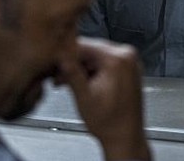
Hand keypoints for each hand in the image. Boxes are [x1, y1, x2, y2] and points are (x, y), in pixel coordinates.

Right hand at [58, 37, 150, 160]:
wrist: (125, 136)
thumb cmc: (110, 122)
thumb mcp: (84, 97)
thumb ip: (72, 73)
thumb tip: (61, 56)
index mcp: (118, 59)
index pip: (84, 46)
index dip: (65, 55)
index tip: (54, 62)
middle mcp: (127, 55)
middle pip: (90, 50)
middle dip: (73, 63)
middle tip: (57, 76)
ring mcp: (129, 61)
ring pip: (96, 56)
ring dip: (80, 68)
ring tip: (66, 82)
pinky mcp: (128, 68)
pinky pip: (104, 62)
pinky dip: (91, 70)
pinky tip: (81, 82)